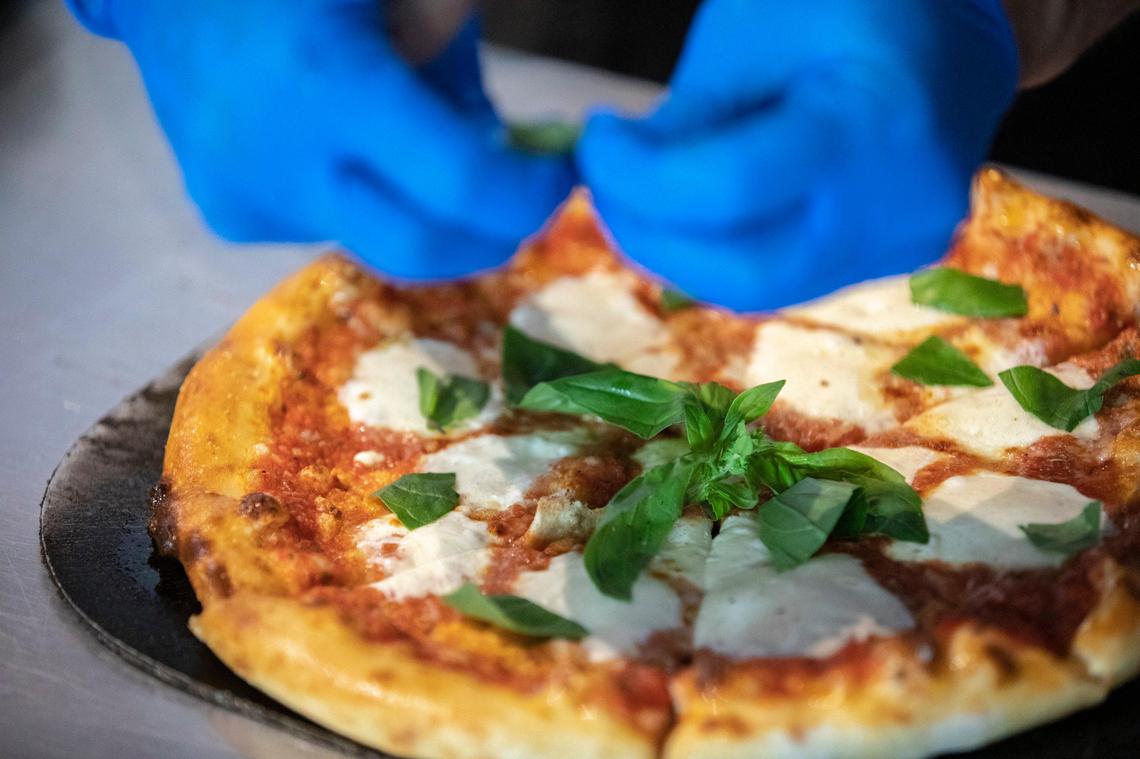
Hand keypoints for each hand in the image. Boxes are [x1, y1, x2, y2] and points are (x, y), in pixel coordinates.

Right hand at [66, 0, 574, 277]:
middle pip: (419, 251)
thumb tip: (513, 158)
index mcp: (329, 82)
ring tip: (418, 147)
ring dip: (422, 213)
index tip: (561, 173)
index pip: (458, 185)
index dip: (528, 193)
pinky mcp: (230, 214)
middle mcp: (282, 159)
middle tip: (523, 199)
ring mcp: (247, 196)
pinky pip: (330, 225)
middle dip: (490, 236)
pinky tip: (342, 145)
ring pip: (377, 239)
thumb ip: (464, 74)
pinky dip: (363, 200)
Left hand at [577, 0, 1018, 309]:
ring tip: (644, 194)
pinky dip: (729, 249)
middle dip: (651, 240)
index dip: (639, 179)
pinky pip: (790, 275)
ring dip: (683, 251)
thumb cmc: (841, 5)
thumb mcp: (748, 38)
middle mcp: (902, 202)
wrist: (951, 25)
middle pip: (746, 273)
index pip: (731, 189)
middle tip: (606, 189)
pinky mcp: (894, 259)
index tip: (597, 142)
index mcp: (872, 120)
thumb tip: (618, 190)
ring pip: (762, 287)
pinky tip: (701, 210)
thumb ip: (685, 125)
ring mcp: (907, 242)